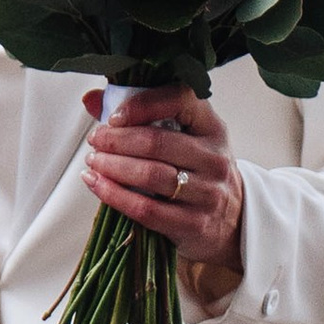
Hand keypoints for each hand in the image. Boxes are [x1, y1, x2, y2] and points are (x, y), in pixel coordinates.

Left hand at [82, 85, 243, 291]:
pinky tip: (97, 185)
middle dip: (117, 140)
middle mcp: (214, 158)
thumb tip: (92, 99)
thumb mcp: (184, 138)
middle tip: (95, 141)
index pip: (181, 100)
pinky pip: (147, 209)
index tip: (113, 116)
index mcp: (212, 127)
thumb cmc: (198, 171)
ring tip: (93, 162)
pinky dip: (115, 196)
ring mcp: (208, 193)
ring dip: (113, 167)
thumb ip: (141, 114)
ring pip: (151, 175)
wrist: (232, 221)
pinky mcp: (195, 224)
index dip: (142, 104)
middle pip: (157, 142)